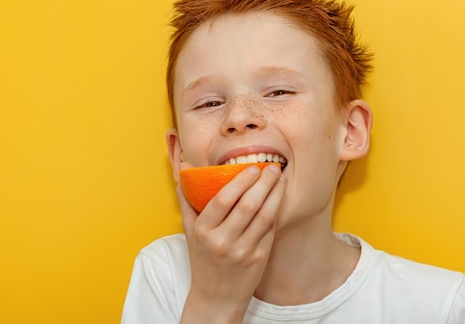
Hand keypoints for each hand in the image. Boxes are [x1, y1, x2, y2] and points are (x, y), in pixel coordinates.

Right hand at [177, 162, 285, 323]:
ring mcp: (242, 251)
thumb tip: (184, 167)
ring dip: (276, 194)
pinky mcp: (258, 259)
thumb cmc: (202, 259)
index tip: (252, 167)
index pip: (223, 199)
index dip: (241, 181)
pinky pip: (270, 230)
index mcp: (204, 231)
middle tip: (273, 167)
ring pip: (264, 216)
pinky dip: (276, 211)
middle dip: (264, 182)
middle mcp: (222, 241)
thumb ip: (187, 198)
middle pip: (248, 205)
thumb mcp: (189, 230)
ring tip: (281, 179)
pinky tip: (279, 199)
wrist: (216, 298)